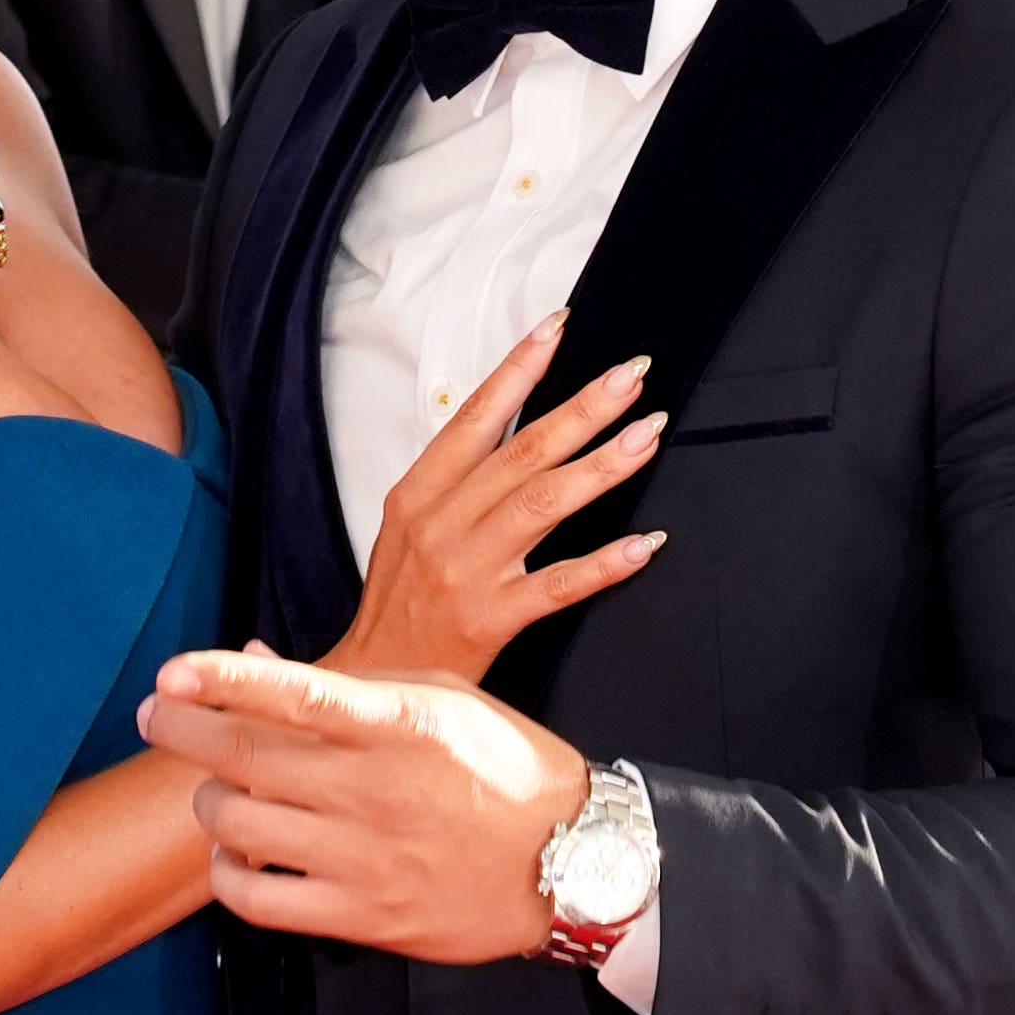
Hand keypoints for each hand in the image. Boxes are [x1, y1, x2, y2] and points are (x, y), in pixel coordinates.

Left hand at [142, 650, 591, 965]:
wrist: (572, 860)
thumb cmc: (505, 769)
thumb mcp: (439, 697)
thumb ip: (347, 683)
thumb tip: (258, 659)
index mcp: (398, 723)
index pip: (292, 692)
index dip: (220, 679)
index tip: (171, 673)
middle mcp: (375, 788)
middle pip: (245, 757)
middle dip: (183, 730)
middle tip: (156, 716)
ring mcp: (366, 857)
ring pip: (241, 826)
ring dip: (210, 802)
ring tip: (218, 790)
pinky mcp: (363, 916)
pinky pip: (260, 900)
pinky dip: (229, 874)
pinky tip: (236, 854)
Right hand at [331, 310, 666, 684]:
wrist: (368, 684)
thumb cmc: (395, 604)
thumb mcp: (405, 527)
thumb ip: (451, 480)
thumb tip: (497, 422)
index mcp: (418, 494)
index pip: (475, 416)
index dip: (519, 369)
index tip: (558, 329)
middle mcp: (442, 524)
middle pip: (523, 452)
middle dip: (583, 408)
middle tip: (630, 376)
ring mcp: (468, 571)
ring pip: (544, 504)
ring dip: (602, 466)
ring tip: (646, 436)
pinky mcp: (492, 619)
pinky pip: (559, 584)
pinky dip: (605, 562)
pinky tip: (644, 543)